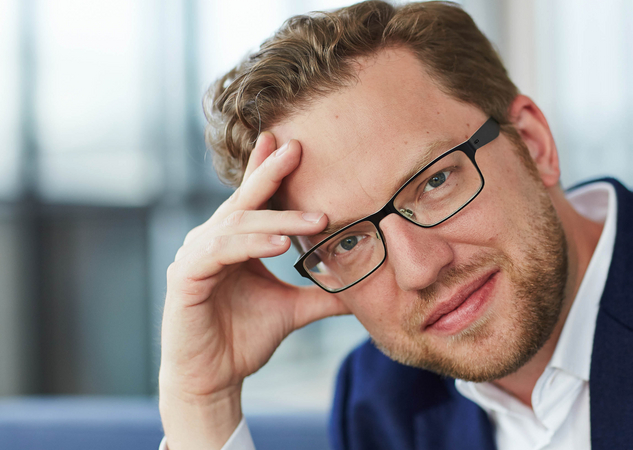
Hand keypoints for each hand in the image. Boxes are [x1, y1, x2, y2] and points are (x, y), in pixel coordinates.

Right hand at [158, 133, 348, 449]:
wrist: (214, 379)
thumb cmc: (244, 338)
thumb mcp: (293, 310)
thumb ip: (323, 295)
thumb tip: (364, 288)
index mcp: (234, 242)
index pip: (253, 199)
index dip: (267, 169)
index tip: (290, 142)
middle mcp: (211, 241)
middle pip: (244, 202)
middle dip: (270, 173)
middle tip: (297, 148)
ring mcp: (195, 256)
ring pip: (237, 225)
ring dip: (276, 219)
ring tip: (315, 219)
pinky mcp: (185, 278)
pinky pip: (218, 252)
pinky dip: (250, 244)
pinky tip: (280, 243)